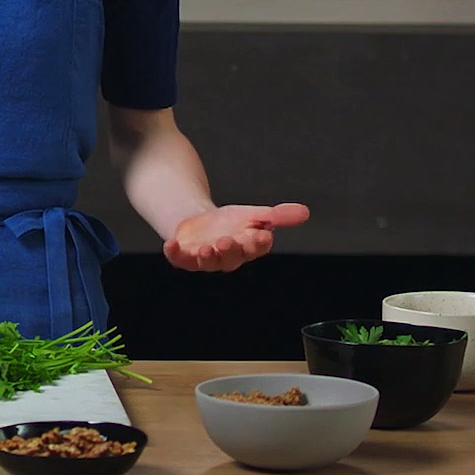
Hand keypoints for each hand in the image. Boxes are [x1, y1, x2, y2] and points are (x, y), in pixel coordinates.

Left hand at [164, 202, 309, 271]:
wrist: (201, 225)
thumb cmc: (231, 224)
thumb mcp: (254, 215)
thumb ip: (278, 216)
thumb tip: (305, 212)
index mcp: (247, 247)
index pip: (256, 247)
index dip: (258, 243)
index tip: (261, 234)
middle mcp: (227, 256)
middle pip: (232, 257)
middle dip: (230, 251)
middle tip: (227, 241)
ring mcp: (205, 258)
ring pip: (207, 262)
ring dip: (207, 256)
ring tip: (206, 248)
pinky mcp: (184, 256)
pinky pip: (179, 259)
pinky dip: (174, 253)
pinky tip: (170, 244)